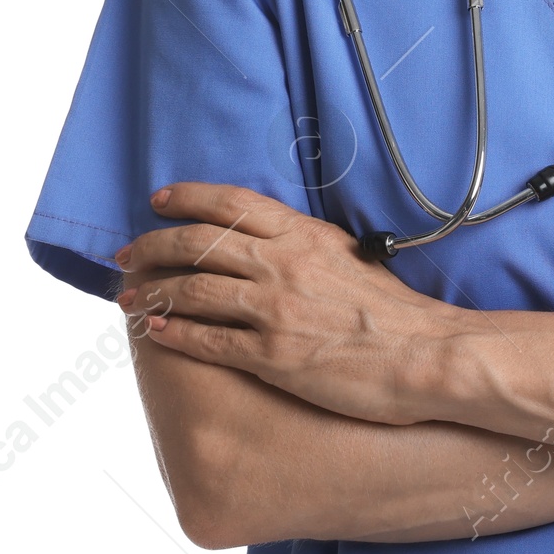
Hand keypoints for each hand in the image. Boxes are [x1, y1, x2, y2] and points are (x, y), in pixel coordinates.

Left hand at [115, 183, 458, 423]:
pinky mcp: (272, 356)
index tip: (159, 200)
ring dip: (152, 291)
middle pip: (199, 243)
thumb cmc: (397, 313)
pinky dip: (174, 333)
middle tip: (126, 254)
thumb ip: (309, 248)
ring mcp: (275, 310)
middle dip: (154, 246)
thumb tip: (280, 244)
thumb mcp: (352, 257)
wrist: (427, 355)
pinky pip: (208, 341)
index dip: (188, 198)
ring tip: (126, 297)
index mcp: (304, 236)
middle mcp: (284, 265)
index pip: (232, 205)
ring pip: (193, 290)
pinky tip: (153, 331)